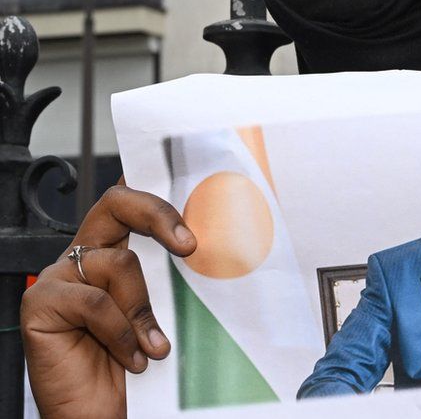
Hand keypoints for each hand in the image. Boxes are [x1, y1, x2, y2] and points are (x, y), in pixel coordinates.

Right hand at [20, 183, 195, 417]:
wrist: (95, 412)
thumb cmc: (129, 364)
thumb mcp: (157, 313)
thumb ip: (168, 279)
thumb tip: (206, 247)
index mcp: (108, 253)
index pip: (128, 205)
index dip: (157, 199)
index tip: (195, 220)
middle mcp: (80, 257)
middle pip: (114, 204)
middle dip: (157, 215)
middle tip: (189, 246)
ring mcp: (56, 277)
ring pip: (118, 265)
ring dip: (143, 310)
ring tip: (151, 347)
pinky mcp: (40, 303)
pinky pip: (95, 304)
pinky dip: (121, 333)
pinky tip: (131, 359)